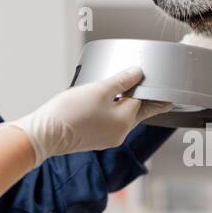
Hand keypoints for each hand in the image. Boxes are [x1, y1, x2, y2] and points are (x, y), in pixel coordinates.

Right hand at [9, 67, 171, 164]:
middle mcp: (120, 133)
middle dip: (146, 102)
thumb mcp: (99, 89)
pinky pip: (110, 123)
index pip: (145, 101)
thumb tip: (138, 73)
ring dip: (126, 105)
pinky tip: (105, 104)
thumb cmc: (70, 113)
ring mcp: (107, 138)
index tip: (166, 92)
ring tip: (129, 94)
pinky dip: (112, 113)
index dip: (152, 91)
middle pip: (137, 112)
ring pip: (123, 118)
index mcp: (125, 121)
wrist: (45, 134)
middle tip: (161, 99)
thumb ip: (121, 80)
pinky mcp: (94, 139)